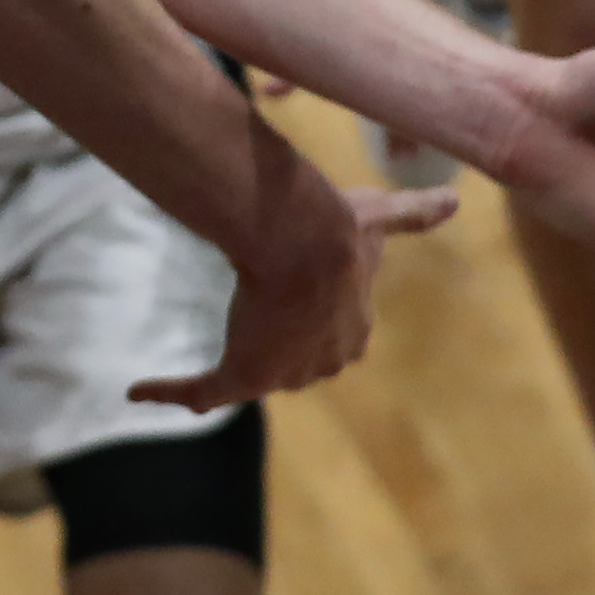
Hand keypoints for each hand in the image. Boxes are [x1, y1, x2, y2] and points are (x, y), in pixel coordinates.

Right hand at [136, 167, 456, 410]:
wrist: (307, 244)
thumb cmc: (341, 231)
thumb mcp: (379, 219)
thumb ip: (415, 216)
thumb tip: (456, 201)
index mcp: (352, 331)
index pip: (330, 340)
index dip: (309, 328)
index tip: (286, 315)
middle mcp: (321, 362)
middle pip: (291, 367)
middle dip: (269, 356)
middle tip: (241, 337)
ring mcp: (280, 374)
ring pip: (247, 380)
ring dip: (222, 377)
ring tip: (191, 377)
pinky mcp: (241, 377)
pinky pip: (200, 393)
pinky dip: (169, 392)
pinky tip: (137, 390)